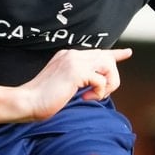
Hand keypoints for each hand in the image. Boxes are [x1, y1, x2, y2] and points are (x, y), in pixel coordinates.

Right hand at [12, 47, 133, 121]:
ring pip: (108, 65)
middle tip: (101, 94)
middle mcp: (71, 54)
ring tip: (95, 95)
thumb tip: (96, 85)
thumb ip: (78, 80)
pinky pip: (101, 80)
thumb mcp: (63, 85)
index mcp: (67, 56)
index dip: (114, 53)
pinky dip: (98, 92)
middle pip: (107, 58)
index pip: (97, 52)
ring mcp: (73, 61)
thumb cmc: (42, 100)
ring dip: (108, 83)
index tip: (127, 53)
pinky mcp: (75, 72)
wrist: (27, 102)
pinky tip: (85, 98)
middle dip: (112, 78)